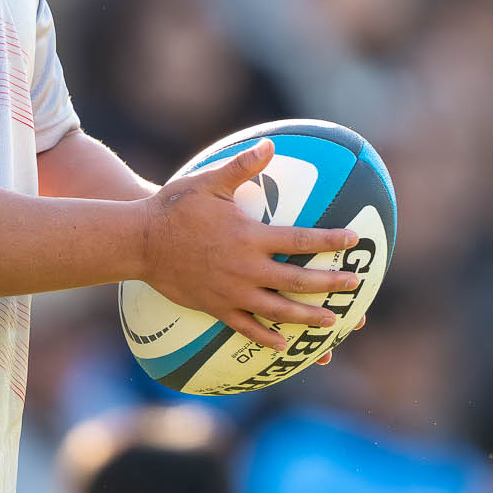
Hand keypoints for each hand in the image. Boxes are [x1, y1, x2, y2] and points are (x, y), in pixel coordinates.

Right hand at [140, 139, 362, 350]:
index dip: (329, 241)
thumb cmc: (173, 207)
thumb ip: (242, 166)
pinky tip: (283, 346)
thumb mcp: (208, 181)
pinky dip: (266, 338)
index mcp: (249, 237)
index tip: (353, 240)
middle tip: (353, 285)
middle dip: (329, 284)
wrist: (138, 242)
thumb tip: (269, 145)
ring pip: (277, 310)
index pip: (299, 240)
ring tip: (331, 321)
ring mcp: (231, 292)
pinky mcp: (215, 307)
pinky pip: (246, 327)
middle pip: (297, 280)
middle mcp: (245, 269)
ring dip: (307, 316)